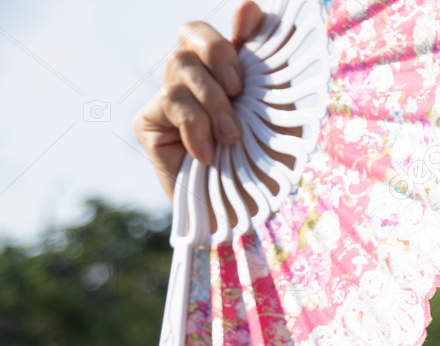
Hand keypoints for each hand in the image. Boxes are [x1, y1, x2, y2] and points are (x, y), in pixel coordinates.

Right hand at [132, 2, 264, 200]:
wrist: (251, 216)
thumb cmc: (270, 166)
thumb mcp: (275, 110)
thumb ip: (260, 60)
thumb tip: (248, 4)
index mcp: (223, 74)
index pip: (208, 30)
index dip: (227, 34)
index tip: (247, 59)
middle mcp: (193, 82)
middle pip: (190, 35)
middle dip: (221, 59)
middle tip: (240, 93)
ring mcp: (168, 102)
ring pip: (180, 67)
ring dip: (214, 102)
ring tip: (231, 138)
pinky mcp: (149, 124)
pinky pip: (170, 101)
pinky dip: (195, 126)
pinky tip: (208, 155)